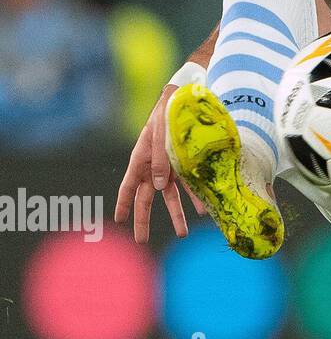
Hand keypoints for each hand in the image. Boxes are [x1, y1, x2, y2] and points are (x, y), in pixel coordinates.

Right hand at [114, 85, 203, 242]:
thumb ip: (160, 161)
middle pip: (146, 198)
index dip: (123, 205)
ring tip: (182, 233)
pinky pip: (190, 185)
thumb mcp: (160, 136)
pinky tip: (202, 210)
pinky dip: (196, 197)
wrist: (186, 97)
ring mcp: (170, 167)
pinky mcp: (187, 163)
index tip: (119, 221)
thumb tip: (157, 188)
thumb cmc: (167, 113)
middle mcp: (154, 167)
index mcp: (141, 159)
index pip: (128, 187)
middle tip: (142, 241)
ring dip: (177, 214)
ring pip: (171, 196)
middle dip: (145, 220)